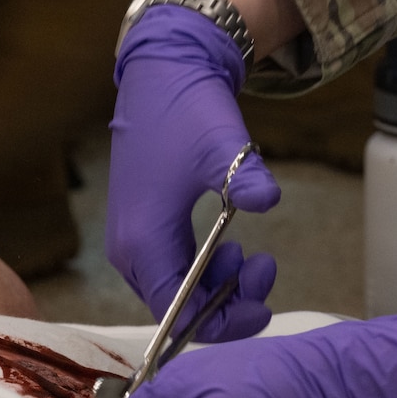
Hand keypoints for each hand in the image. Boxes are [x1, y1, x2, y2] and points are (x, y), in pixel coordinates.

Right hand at [107, 6, 280, 341]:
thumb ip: (245, 179)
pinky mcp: (139, 228)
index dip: (223, 322)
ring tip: (253, 258)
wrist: (162, 75)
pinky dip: (205, 272)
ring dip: (219, 288)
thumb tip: (267, 199)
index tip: (264, 305)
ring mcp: (131, 240)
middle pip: (177, 310)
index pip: (179, 314)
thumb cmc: (187, 111)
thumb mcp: (222, 147)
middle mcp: (129, 251)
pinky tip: (231, 250)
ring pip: (176, 293)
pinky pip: (171, 272)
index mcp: (144, 241)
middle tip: (266, 268)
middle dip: (228, 303)